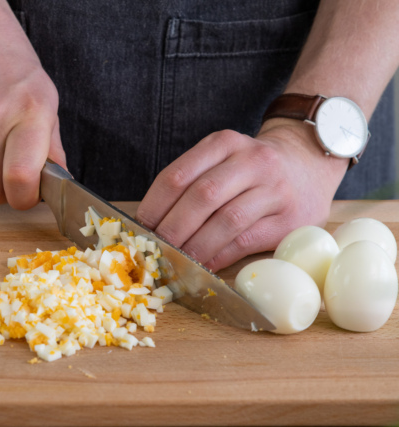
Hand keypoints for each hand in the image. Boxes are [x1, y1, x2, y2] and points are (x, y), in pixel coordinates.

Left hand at [136, 119, 348, 271]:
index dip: (154, 206)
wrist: (309, 162)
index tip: (138, 228)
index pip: (178, 175)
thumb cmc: (250, 169)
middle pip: (202, 197)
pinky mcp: (290, 219)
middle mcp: (252, 161)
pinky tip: (203, 266)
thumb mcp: (222, 158)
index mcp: (225, 143)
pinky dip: (219, 256)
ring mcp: (275, 189)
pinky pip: (246, 241)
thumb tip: (150, 226)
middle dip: (172, 229)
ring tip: (175, 262)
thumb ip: (192, 183)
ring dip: (195, 246)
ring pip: (226, 220)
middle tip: (154, 250)